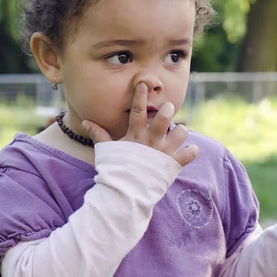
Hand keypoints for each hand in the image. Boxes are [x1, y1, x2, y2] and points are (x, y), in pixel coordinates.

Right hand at [81, 82, 198, 166]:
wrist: (125, 192)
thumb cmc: (115, 169)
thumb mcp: (106, 150)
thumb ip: (98, 134)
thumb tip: (85, 121)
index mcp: (135, 136)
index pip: (137, 111)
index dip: (140, 96)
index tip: (143, 84)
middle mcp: (151, 141)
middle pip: (163, 118)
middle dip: (167, 110)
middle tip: (168, 107)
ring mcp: (163, 152)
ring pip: (180, 133)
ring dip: (181, 131)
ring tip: (178, 132)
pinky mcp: (173, 165)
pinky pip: (188, 155)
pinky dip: (192, 151)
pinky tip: (191, 149)